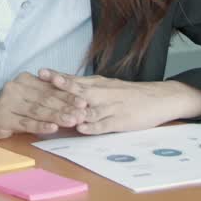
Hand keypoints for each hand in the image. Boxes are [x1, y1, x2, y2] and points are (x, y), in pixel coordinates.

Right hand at [0, 72, 89, 138]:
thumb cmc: (12, 109)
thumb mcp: (29, 98)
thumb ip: (47, 97)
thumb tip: (75, 102)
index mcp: (24, 79)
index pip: (49, 88)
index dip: (67, 95)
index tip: (85, 102)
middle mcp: (14, 87)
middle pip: (45, 98)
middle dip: (66, 107)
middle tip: (83, 113)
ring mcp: (7, 102)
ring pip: (37, 110)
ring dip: (57, 116)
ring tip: (73, 121)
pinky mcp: (2, 117)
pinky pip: (26, 123)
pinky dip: (40, 126)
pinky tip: (53, 129)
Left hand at [38, 69, 200, 134]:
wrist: (160, 98)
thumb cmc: (128, 94)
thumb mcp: (106, 85)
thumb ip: (85, 86)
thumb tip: (60, 83)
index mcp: (98, 84)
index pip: (74, 79)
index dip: (57, 76)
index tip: (39, 72)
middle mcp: (103, 93)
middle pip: (80, 89)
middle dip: (62, 85)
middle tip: (45, 80)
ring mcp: (112, 107)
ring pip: (91, 107)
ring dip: (75, 108)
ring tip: (58, 107)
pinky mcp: (122, 121)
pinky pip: (105, 124)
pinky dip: (94, 126)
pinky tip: (82, 129)